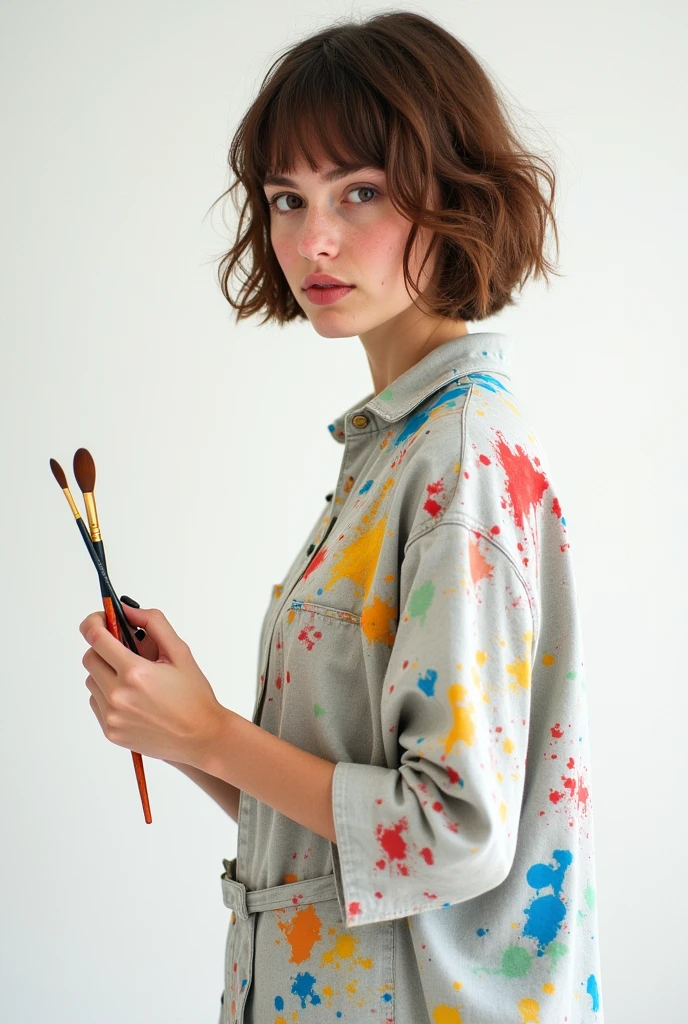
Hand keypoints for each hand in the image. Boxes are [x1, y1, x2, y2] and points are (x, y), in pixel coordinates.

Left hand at [79, 602, 226, 767]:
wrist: (201, 737)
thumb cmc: (194, 695)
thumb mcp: (180, 651)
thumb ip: (153, 623)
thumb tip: (127, 610)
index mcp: (135, 672)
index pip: (96, 637)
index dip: (95, 622)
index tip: (102, 618)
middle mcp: (119, 695)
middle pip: (89, 658)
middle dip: (103, 648)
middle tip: (124, 649)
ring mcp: (112, 716)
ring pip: (92, 680)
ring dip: (106, 672)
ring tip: (134, 678)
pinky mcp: (110, 731)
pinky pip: (96, 702)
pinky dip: (107, 693)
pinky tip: (132, 697)